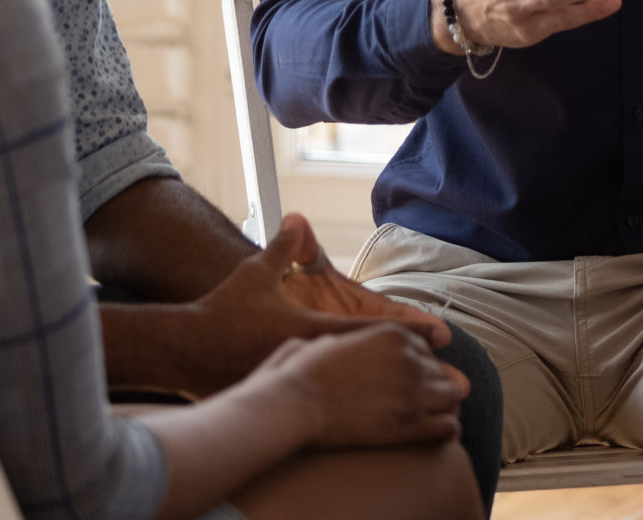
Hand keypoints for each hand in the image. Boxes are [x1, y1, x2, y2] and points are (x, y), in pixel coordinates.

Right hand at [181, 214, 448, 391]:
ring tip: (440, 405)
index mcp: (309, 327)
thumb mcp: (255, 272)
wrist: (185, 350)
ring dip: (399, 397)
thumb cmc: (222, 309)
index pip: (366, 330)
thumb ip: (284, 247)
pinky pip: (335, 411)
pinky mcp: (288, 400)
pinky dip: (367, 415)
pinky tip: (393, 425)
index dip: (404, 330)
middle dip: (415, 372)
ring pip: (358, 394)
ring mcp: (300, 383)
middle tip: (457, 379)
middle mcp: (310, 359)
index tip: (439, 333)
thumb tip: (298, 217)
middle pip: (371, 369)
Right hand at [256, 323, 469, 449]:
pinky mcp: (410, 424)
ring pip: (453, 396)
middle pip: (441, 372)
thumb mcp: (331, 339)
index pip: (425, 350)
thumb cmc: (302, 373)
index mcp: (393, 334)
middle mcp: (410, 359)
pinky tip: (430, 435)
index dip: (415, 367)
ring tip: (428, 419)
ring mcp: (413, 391)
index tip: (405, 381)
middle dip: (430, 387)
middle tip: (416, 404)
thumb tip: (343, 344)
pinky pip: (449, 427)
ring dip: (442, 407)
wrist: (295, 403)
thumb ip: (354, 338)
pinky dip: (445, 430)